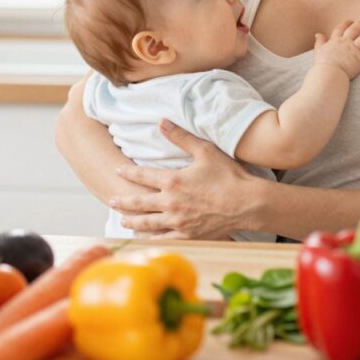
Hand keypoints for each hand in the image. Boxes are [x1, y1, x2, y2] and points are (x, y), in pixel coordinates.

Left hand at [109, 120, 261, 239]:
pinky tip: (145, 238)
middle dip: (123, 201)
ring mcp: (178, 221)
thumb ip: (180, 136)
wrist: (248, 204)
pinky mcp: (188, 234)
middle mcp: (171, 203)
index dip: (128, 173)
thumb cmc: (228, 176)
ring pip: (148, 223)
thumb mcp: (204, 150)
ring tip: (122, 220)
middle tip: (111, 200)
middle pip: (139, 203)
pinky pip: (164, 238)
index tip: (118, 171)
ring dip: (132, 221)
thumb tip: (161, 121)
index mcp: (172, 181)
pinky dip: (151, 238)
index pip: (142, 176)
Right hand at [313, 18, 359, 78]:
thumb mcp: (318, 50)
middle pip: (354, 30)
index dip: (345, 24)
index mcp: (335, 41)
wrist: (328, 72)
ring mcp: (353, 50)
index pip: (340, 29)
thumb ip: (319, 41)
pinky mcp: (359, 59)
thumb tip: (318, 34)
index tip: (350, 20)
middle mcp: (345, 43)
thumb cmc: (322, 63)